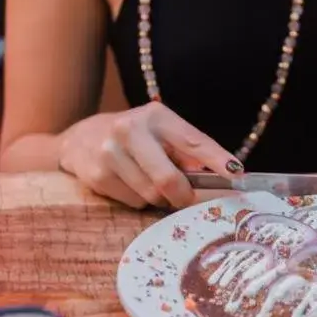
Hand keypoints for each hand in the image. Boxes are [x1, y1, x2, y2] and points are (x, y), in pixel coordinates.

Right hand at [57, 103, 240, 209]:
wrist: (81, 138)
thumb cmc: (135, 138)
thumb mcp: (160, 133)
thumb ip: (187, 152)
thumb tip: (220, 178)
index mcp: (156, 115)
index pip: (193, 141)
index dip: (217, 159)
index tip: (236, 173)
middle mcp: (130, 129)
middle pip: (168, 178)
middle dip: (183, 195)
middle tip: (187, 199)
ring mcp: (110, 153)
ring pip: (151, 195)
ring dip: (158, 197)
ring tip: (148, 180)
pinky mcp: (96, 176)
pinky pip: (133, 201)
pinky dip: (138, 199)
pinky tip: (128, 183)